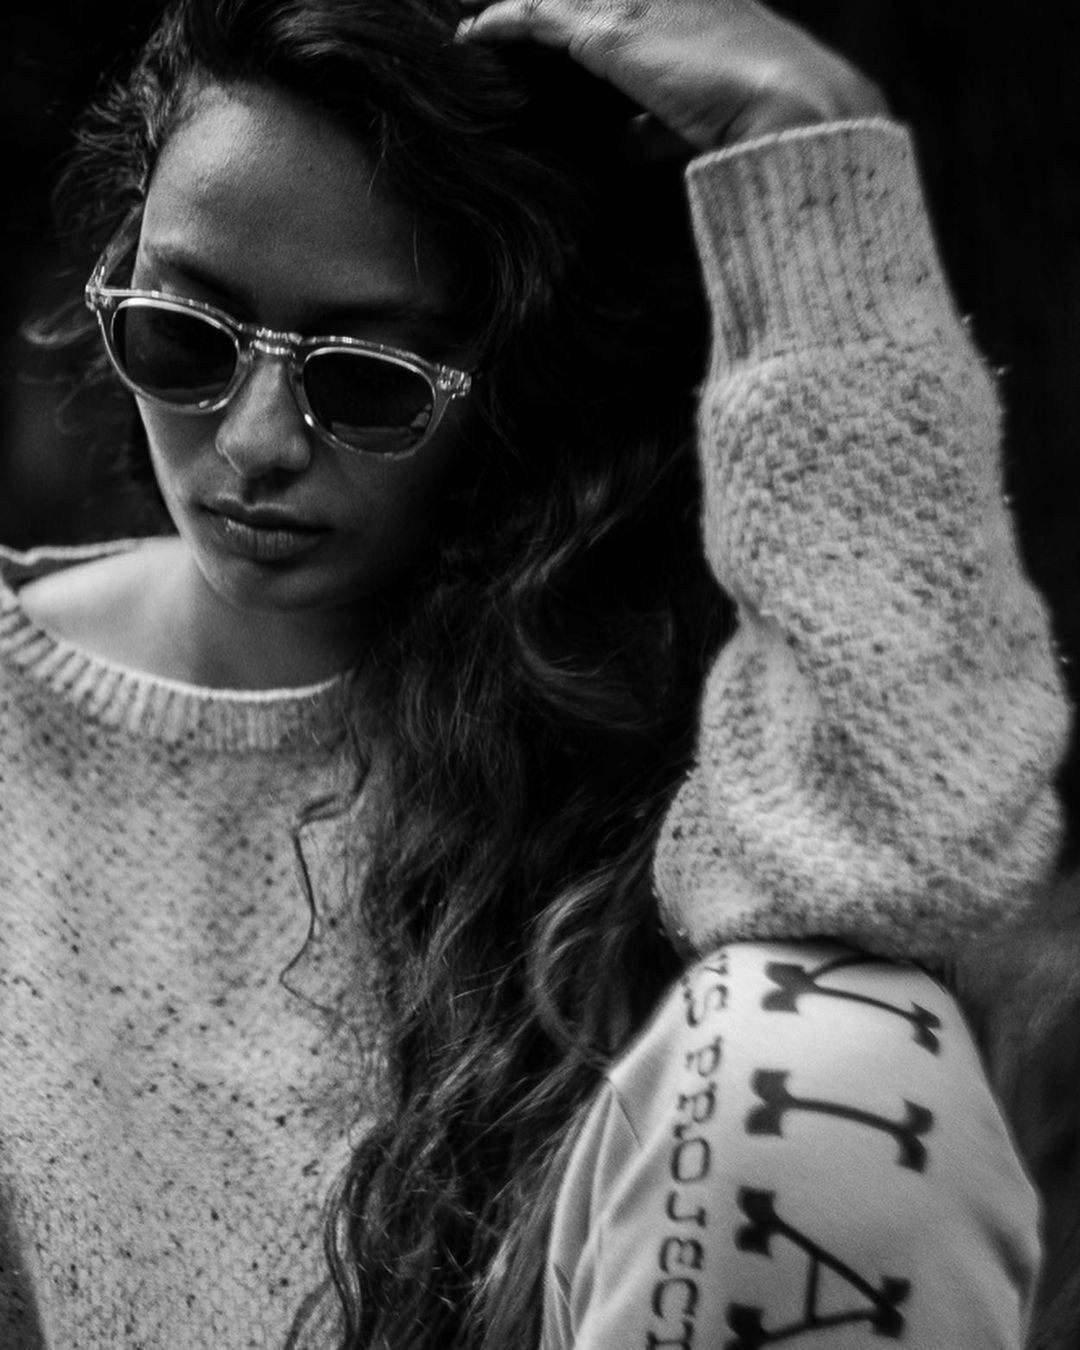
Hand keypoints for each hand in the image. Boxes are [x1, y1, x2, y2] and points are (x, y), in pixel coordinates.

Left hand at [457, 0, 886, 148]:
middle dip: (551, 8)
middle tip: (506, 23)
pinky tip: (474, 35)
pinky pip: (537, 16)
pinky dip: (504, 24)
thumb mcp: (702, 120)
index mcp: (692, 6)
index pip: (624, 4)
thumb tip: (628, 141)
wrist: (792, 109)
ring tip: (481, 30)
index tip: (558, 35)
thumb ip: (660, 126)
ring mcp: (636, 6)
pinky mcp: (610, 33)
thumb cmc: (764, 119)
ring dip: (520, 14)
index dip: (584, 17)